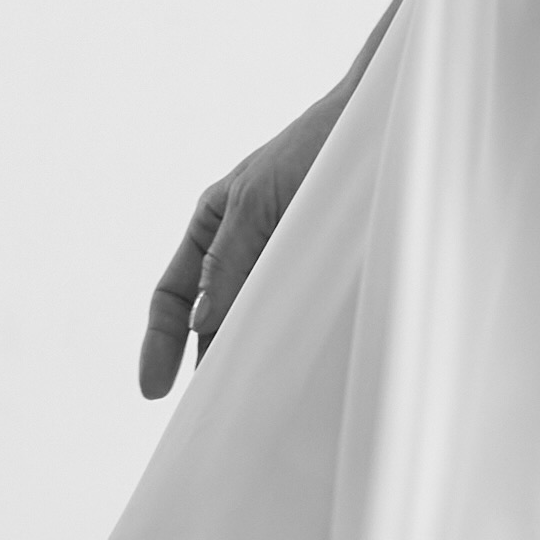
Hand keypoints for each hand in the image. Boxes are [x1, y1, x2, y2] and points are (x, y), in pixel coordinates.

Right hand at [137, 92, 343, 399]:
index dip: (160, 343)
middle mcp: (245, 250)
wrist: (385, 121)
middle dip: (206, 366)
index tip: (153, 391)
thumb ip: (228, 264)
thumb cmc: (315, 146)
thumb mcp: (258, 201)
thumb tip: (203, 326)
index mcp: (213, 226)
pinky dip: (295, 347)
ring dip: (254, 361)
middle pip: (213, 321)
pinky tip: (301, 375)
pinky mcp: (329, 273)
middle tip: (209, 417)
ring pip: (259, 325)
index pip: (172, 297)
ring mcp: (287, 262)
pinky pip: (303, 318)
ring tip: (254, 407)